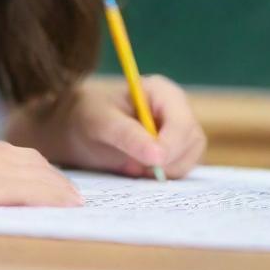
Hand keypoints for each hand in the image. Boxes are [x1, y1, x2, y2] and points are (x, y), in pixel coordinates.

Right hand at [0, 136, 84, 206]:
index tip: (54, 184)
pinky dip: (57, 199)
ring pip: (44, 177)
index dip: (41, 171)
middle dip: (58, 181)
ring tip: (76, 205)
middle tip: (74, 197)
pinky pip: (38, 192)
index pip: (21, 157)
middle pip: (38, 165)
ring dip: (62, 190)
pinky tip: (70, 208)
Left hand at [5, 74, 206, 179]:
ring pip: (189, 159)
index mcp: (161, 91)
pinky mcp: (175, 151)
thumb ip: (128, 135)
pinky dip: (163, 177)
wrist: (77, 129)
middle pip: (192, 142)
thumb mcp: (101, 123)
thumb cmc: (86, 116)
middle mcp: (175, 109)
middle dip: (169, 161)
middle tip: (138, 170)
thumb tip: (158, 156)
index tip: (153, 165)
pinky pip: (181, 170)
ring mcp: (178, 131)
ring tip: (134, 167)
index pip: (182, 122)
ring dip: (166, 171)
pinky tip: (139, 172)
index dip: (172, 146)